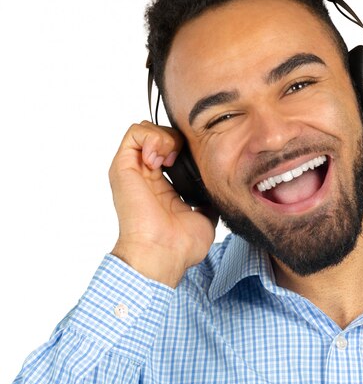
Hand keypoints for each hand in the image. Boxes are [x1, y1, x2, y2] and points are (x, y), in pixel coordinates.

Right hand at [109, 121, 215, 287]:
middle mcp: (145, 176)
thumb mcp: (204, 217)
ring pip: (146, 130)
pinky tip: (162, 157)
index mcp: (162, 186)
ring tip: (170, 157)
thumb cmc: (180, 245)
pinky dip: (152, 137)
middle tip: (182, 158)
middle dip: (177, 138)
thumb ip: (208, 201)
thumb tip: (218, 192)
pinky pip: (134, 133)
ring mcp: (133, 170)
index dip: (187, 146)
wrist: (163, 253)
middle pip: (160, 136)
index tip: (198, 160)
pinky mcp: (123, 167)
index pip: (172, 150)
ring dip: (164, 136)